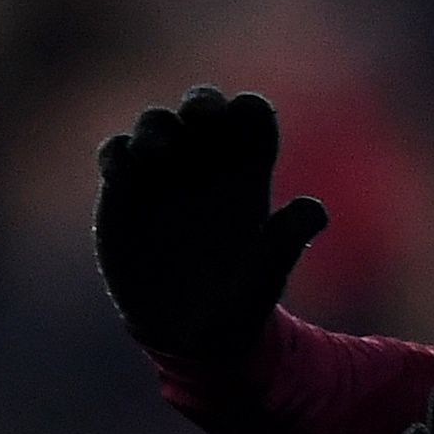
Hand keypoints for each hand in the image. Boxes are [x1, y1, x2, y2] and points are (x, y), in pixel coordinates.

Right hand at [93, 84, 329, 361]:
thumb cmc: (239, 298)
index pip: (252, 119)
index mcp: (248, 171)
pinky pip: (116, 154)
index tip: (248, 116)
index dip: (250, 111)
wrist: (190, 330)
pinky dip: (117, 155)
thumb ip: (287, 239)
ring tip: (160, 151)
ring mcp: (163, 171)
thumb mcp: (266, 273)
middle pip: (203, 107)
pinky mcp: (125, 188)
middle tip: (203, 115)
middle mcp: (206, 162)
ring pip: (156, 124)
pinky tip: (121, 173)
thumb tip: (316, 211)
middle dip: (203, 103)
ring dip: (156, 127)